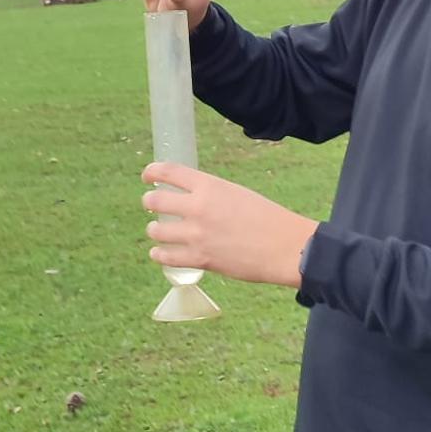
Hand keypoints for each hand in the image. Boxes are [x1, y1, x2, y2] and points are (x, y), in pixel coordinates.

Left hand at [142, 162, 317, 287]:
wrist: (284, 247)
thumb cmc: (267, 218)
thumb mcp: (236, 194)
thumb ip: (211, 195)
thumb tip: (192, 200)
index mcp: (210, 186)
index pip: (169, 172)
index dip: (152, 172)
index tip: (146, 175)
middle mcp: (198, 208)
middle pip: (155, 201)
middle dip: (149, 201)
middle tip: (150, 204)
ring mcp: (197, 235)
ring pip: (156, 230)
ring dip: (154, 230)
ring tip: (157, 231)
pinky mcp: (200, 259)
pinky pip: (166, 257)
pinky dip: (159, 254)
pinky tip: (159, 252)